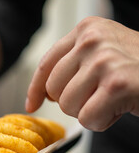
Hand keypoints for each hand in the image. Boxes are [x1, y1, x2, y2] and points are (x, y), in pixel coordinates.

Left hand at [26, 16, 138, 130]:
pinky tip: (119, 109)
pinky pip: (87, 118)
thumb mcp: (105, 52)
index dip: (35, 88)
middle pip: (54, 88)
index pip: (46, 63)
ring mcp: (105, 59)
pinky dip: (102, 122)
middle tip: (97, 97)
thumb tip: (44, 92)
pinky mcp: (117, 84)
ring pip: (68, 105)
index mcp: (87, 29)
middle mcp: (92, 39)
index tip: (32, 104)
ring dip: (89, 111)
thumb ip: (74, 63)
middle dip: (73, 102)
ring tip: (111, 100)